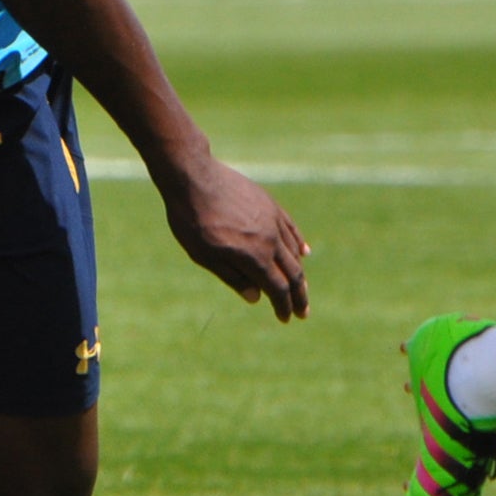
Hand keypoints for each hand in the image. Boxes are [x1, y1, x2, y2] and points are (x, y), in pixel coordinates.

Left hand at [161, 159, 309, 322]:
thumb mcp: (204, 256)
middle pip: (293, 273)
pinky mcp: (270, 204)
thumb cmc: (192, 219)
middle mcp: (270, 239)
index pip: (277, 289)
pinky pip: (291, 228)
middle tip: (303, 312)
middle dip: (299, 296)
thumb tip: (257, 298)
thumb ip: (232, 277)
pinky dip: (299, 244)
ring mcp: (272, 220)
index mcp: (254, 256)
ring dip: (300, 272)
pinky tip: (303, 253)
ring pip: (294, 251)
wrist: (193, 176)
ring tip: (301, 287)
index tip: (285, 318)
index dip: (283, 306)